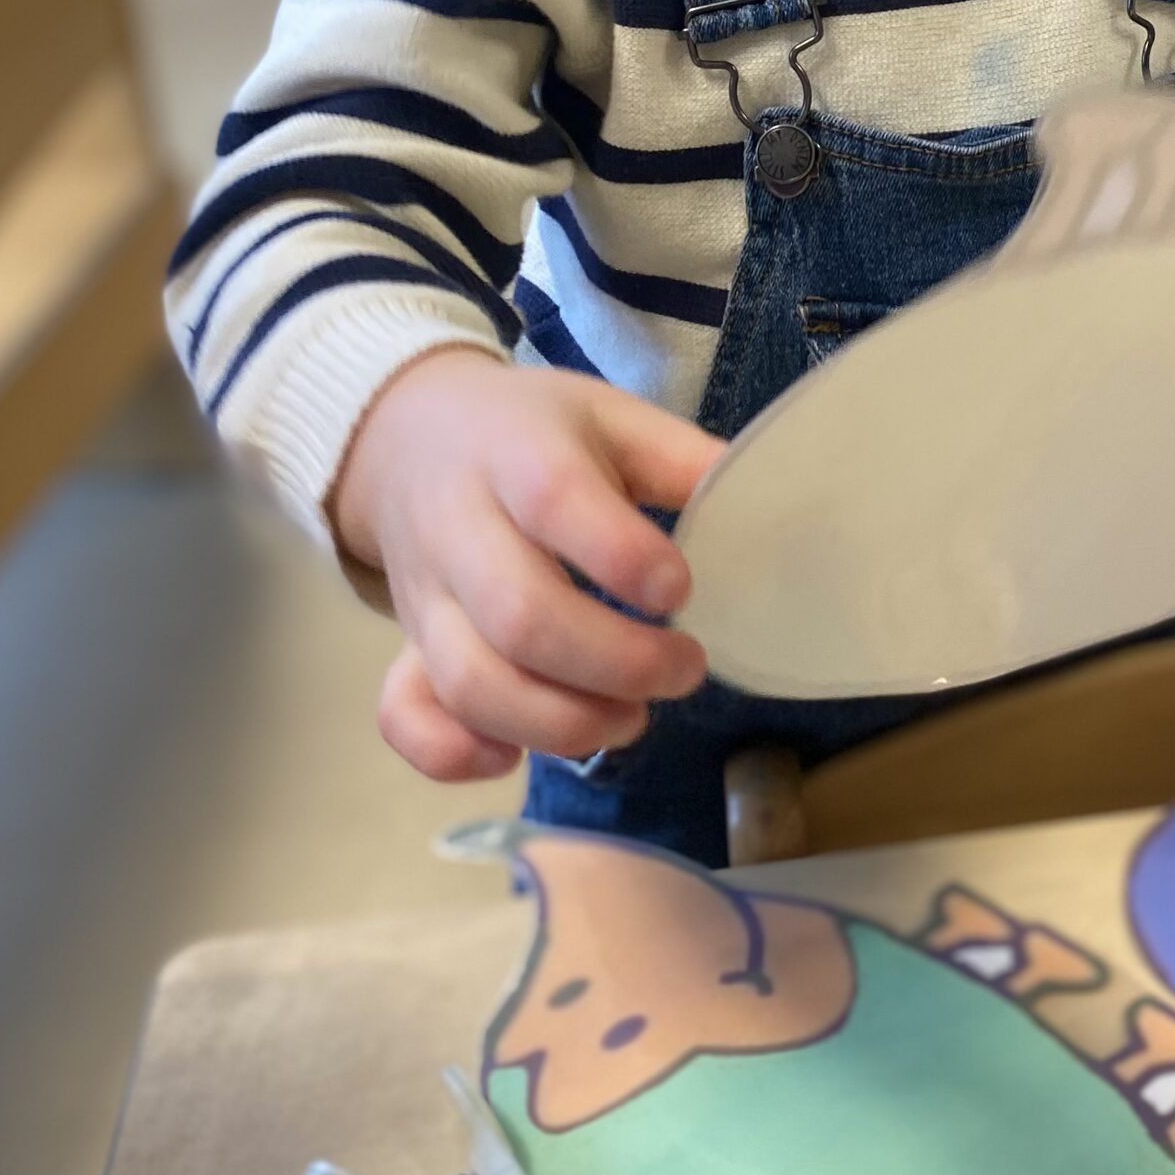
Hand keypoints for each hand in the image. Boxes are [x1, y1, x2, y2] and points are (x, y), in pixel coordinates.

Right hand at [332, 349, 719, 784]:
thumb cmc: (530, 435)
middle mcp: (459, 529)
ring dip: (560, 722)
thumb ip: (681, 459)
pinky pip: (403, 716)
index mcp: (517, 454)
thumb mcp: (608, 417)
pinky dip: (454, 753)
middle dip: (616, 663)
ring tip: (631, 718)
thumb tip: (771, 503)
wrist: (406, 441)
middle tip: (684, 670)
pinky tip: (516, 758)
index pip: (555, 500)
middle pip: (520, 615)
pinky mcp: (404, 650)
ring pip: (470, 681)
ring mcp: (424, 599)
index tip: (682, 590)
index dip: (624, 556)